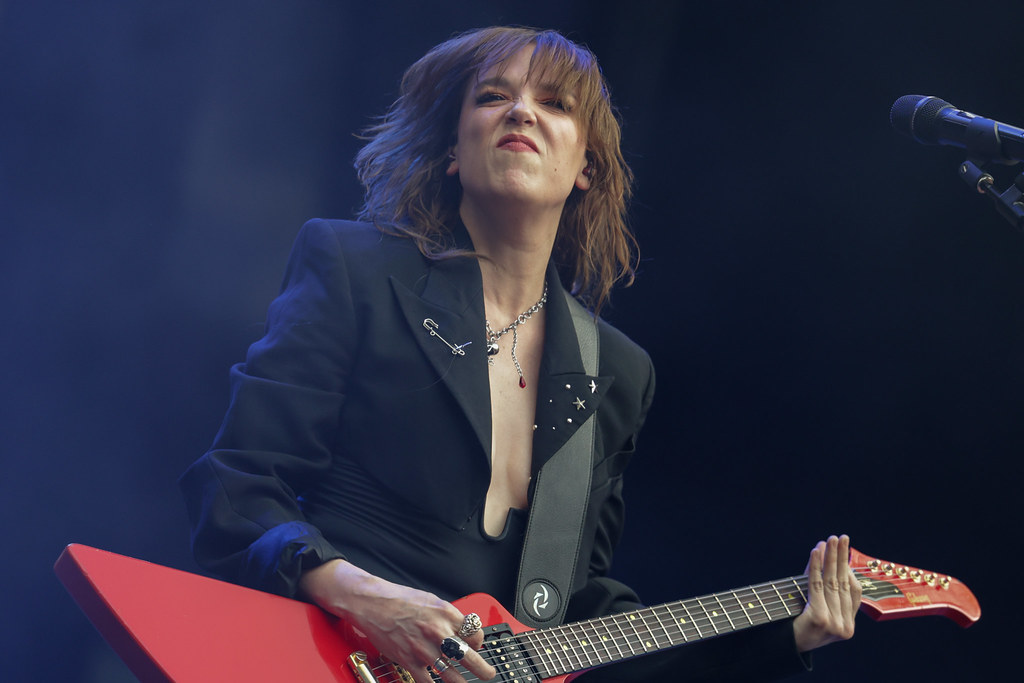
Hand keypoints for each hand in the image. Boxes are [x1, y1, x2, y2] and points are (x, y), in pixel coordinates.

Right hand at [299, 560, 495, 682]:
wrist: (373, 604)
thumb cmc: (401, 600)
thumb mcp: (432, 601)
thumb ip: (448, 617)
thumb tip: (462, 630)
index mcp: (447, 613)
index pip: (475, 633)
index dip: (479, 641)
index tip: (476, 645)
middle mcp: (438, 632)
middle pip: (469, 656)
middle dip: (483, 669)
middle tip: (488, 673)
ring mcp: (424, 649)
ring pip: (451, 674)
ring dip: (462, 682)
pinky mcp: (409, 661)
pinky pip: (428, 681)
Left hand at [792, 534, 861, 652]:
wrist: (782, 646)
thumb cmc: (796, 623)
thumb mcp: (815, 603)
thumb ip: (820, 580)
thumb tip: (823, 549)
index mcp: (848, 626)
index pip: (854, 592)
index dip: (849, 569)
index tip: (844, 550)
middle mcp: (845, 627)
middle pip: (844, 584)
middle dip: (841, 558)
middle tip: (841, 538)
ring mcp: (834, 624)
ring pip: (832, 583)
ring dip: (830, 558)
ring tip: (830, 540)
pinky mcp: (820, 618)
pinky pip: (817, 586)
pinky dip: (815, 566)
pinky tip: (816, 551)